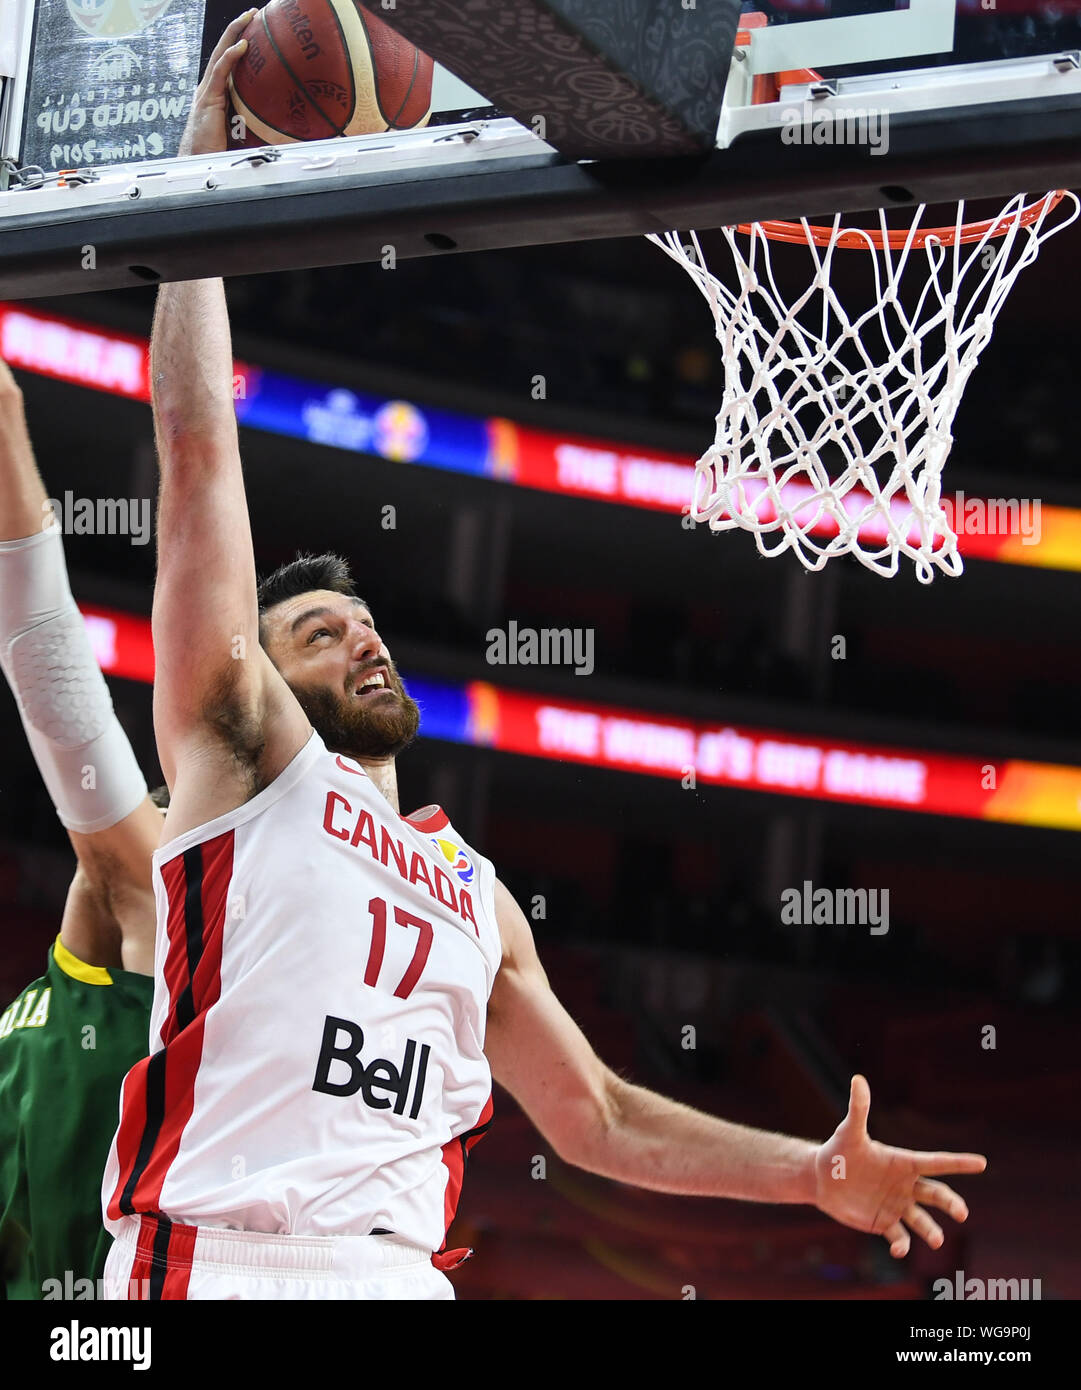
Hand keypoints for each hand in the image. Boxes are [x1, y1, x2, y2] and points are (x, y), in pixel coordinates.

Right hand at [178, 10, 257, 157]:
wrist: (200, 165)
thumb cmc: (218, 155)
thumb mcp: (239, 133)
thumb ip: (253, 123)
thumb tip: (280, 126)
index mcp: (215, 93)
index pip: (227, 61)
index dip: (238, 43)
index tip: (253, 30)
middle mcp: (209, 87)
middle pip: (223, 50)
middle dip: (237, 29)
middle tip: (252, 13)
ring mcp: (207, 92)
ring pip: (221, 54)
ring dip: (235, 34)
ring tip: (248, 18)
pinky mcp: (208, 99)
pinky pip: (220, 72)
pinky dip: (231, 56)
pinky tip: (243, 46)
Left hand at [814, 1075, 986, 1257]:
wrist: (822, 1179)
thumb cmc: (838, 1151)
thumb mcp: (849, 1132)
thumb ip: (858, 1109)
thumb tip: (858, 1079)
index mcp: (902, 1163)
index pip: (935, 1162)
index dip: (958, 1162)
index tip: (982, 1162)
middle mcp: (904, 1185)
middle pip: (936, 1194)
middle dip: (951, 1203)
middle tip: (961, 1213)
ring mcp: (896, 1205)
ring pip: (922, 1221)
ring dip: (931, 1232)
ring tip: (936, 1240)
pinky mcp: (884, 1223)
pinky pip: (900, 1238)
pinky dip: (903, 1247)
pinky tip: (899, 1250)